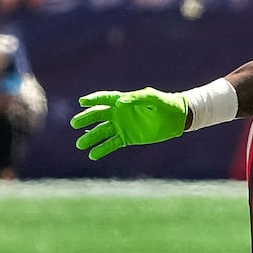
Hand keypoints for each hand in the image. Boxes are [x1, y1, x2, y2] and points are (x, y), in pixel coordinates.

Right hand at [70, 88, 187, 160]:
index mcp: (125, 100)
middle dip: (86, 119)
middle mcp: (120, 113)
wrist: (178, 118)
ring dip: (90, 137)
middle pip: (98, 115)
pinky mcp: (127, 138)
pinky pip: (112, 144)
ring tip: (80, 144)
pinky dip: (102, 149)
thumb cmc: (166, 104)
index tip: (81, 102)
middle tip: (74, 123)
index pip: (105, 99)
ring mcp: (122, 126)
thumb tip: (119, 104)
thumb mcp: (153, 98)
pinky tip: (92, 155)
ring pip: (102, 132)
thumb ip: (137, 98)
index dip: (93, 100)